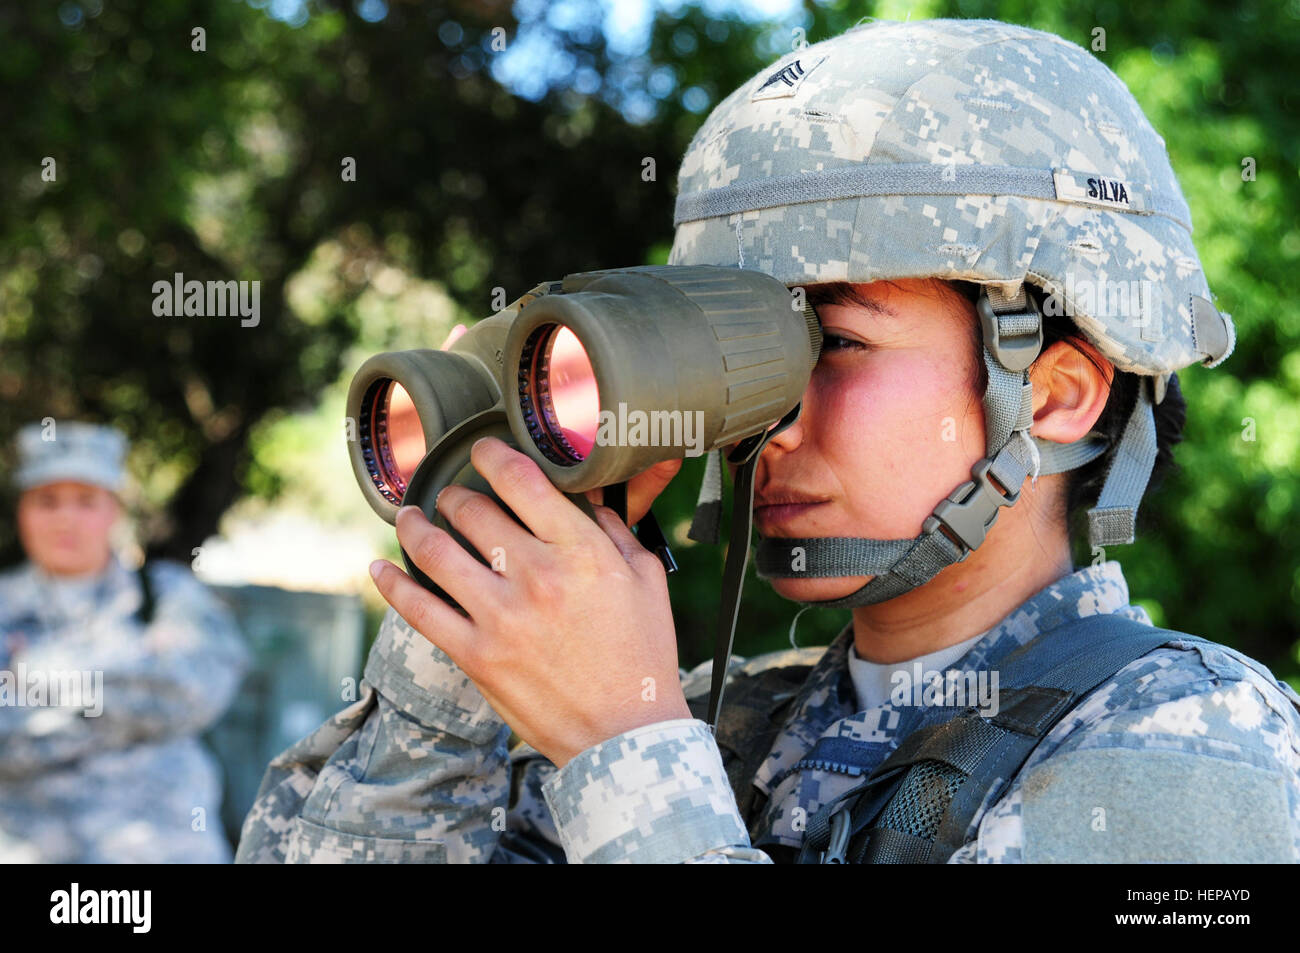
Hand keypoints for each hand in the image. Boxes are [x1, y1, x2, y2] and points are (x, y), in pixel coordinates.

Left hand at [369, 436, 689, 767]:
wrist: (625, 733)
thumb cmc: (643, 656)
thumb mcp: (647, 580)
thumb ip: (615, 531)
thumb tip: (588, 498)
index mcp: (580, 551)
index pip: (520, 481)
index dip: (492, 455)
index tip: (483, 451)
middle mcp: (536, 575)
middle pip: (471, 511)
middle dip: (455, 495)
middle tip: (450, 495)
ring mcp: (500, 616)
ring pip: (436, 551)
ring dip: (414, 526)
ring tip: (410, 517)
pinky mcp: (475, 654)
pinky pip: (418, 609)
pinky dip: (391, 584)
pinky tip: (379, 568)